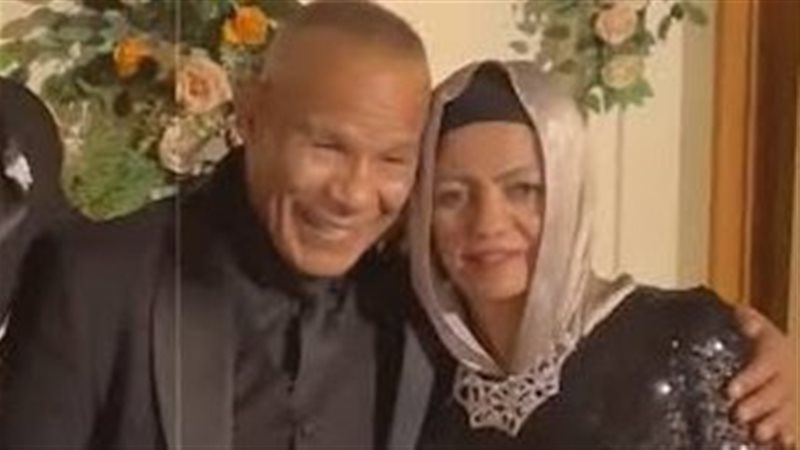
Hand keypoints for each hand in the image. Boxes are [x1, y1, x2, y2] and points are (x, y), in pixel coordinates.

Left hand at [728, 304, 795, 447]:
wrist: (771, 346)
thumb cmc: (752, 334)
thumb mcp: (749, 321)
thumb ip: (745, 319)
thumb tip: (743, 317)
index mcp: (774, 351)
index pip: (764, 365)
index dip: (749, 379)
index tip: (730, 391)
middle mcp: (785, 374)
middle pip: (775, 392)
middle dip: (758, 405)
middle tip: (738, 415)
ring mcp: (788, 394)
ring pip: (784, 410)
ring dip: (773, 422)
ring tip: (757, 433)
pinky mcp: (787, 409)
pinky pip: (790, 423)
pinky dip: (787, 435)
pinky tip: (784, 443)